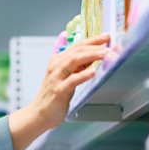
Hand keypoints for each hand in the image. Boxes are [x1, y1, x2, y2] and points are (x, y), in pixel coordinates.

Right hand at [8, 34, 109, 149]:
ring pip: (73, 61)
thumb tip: (93, 57)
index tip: (105, 36)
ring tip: (104, 53)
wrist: (39, 113)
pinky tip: (93, 72)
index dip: (92, 40)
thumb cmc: (54, 95)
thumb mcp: (66, 77)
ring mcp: (56, 78)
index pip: (77, 46)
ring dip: (90, 55)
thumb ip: (77, 67)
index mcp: (58, 61)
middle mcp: (56, 66)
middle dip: (94, 45)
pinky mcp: (59, 91)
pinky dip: (83, 75)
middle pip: (76, 50)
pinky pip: (72, 80)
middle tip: (108, 43)